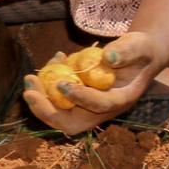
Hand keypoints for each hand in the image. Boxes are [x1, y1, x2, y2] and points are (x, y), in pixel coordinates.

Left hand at [23, 32, 166, 134]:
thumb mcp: (138, 45)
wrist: (138, 57)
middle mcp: (103, 109)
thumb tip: (108, 57)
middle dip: (47, 111)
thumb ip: (126, 51)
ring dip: (40, 101)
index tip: (61, 83)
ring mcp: (88, 108)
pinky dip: (45, 86)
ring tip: (30, 78)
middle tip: (29, 92)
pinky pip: (55, 101)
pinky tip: (55, 59)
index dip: (80, 98)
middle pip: (72, 123)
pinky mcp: (77, 101)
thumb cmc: (139, 50)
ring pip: (58, 116)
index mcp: (121, 99)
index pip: (100, 105)